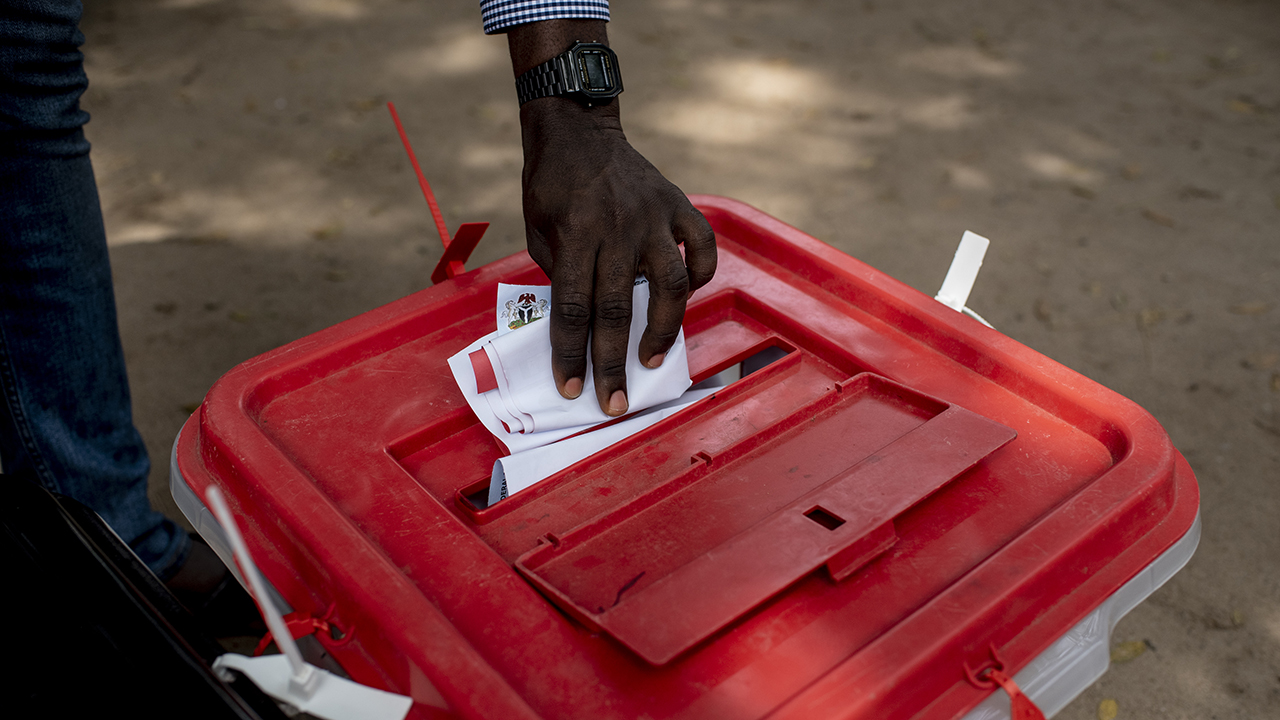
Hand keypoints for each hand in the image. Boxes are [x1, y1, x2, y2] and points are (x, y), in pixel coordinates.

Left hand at [508, 21, 716, 415]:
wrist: (578, 129)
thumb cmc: (551, 186)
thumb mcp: (538, 230)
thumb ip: (559, 274)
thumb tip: (580, 325)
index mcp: (575, 236)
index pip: (572, 308)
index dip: (571, 354)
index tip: (572, 388)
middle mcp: (618, 229)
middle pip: (618, 309)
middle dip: (614, 363)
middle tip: (616, 402)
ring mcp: (654, 217)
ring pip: (672, 284)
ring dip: (664, 329)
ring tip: (652, 359)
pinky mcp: (678, 205)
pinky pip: (703, 247)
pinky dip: (704, 274)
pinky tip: (689, 298)